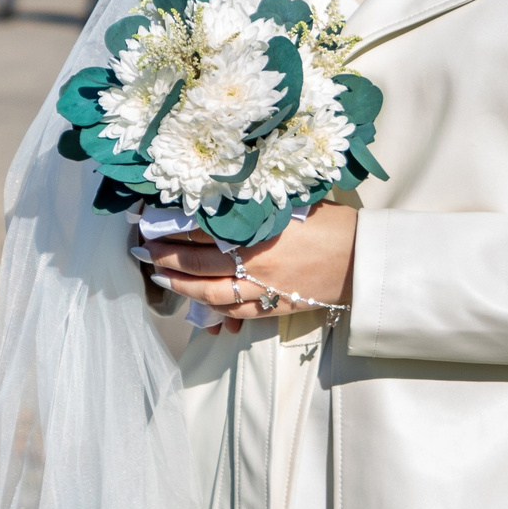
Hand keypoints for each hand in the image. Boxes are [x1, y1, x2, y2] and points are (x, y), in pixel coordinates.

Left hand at [138, 202, 357, 333]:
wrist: (365, 259)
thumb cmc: (335, 223)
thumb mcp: (296, 202)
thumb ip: (260, 202)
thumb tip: (227, 197)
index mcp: (259, 230)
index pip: (203, 229)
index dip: (174, 226)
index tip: (151, 219)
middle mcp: (256, 261)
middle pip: (199, 262)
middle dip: (165, 256)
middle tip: (142, 248)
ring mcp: (264, 288)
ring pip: (210, 291)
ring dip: (180, 285)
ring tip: (159, 277)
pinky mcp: (276, 306)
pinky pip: (237, 311)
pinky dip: (213, 309)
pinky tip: (198, 303)